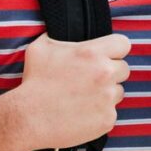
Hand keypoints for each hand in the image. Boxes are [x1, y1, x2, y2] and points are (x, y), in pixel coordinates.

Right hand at [15, 33, 131, 150]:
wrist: (27, 119)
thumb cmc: (33, 83)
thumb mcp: (39, 49)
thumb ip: (58, 37)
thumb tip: (62, 30)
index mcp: (92, 53)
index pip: (123, 44)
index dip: (114, 51)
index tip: (104, 58)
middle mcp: (104, 74)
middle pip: (123, 69)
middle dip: (109, 74)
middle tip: (88, 82)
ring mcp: (107, 98)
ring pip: (117, 92)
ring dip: (105, 95)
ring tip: (82, 100)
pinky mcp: (107, 119)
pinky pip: (110, 114)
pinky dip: (98, 115)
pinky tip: (80, 115)